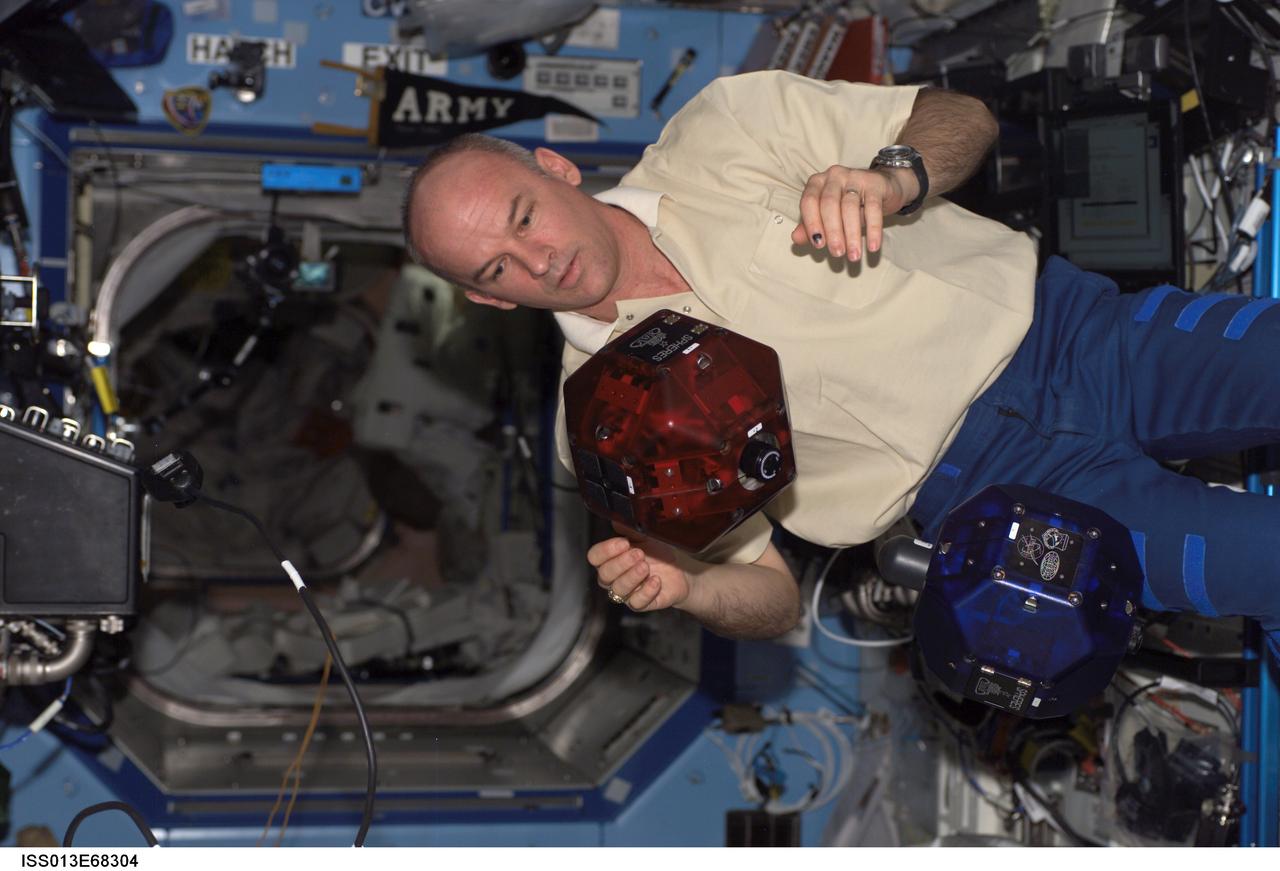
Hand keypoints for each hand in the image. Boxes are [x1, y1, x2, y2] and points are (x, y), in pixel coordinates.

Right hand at [587, 523, 691, 611]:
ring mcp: (627, 592)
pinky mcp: (641, 603)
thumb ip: (630, 530)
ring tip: (646, 566)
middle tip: (639, 554)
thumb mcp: (645, 537)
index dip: (606, 550)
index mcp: (610, 558)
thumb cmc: (659, 553)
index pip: (595, 557)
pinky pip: (636, 603)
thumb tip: (618, 520)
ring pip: (618, 590)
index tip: (623, 543)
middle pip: (604, 574)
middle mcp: (614, 577)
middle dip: (621, 563)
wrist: (681, 569)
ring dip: (632, 577)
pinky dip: (646, 591)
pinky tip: (656, 581)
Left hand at [789, 165, 911, 260]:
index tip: (818, 245)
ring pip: (850, 207)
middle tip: (837, 253)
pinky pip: (873, 207)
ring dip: (852, 234)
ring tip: (854, 255)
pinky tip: (873, 246)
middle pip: (829, 204)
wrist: (881, 188)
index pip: (809, 201)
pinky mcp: (875, 182)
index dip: (811, 224)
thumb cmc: (849, 205)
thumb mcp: (828, 216)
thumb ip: (810, 227)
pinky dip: (873, 229)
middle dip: (833, 232)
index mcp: (817, 182)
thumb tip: (795, 239)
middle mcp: (834, 176)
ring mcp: (854, 176)